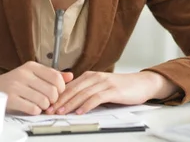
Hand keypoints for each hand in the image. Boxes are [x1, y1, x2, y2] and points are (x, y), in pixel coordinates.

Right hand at [0, 61, 72, 114]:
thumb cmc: (14, 83)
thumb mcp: (33, 75)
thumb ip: (51, 75)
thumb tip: (70, 76)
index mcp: (31, 66)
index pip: (56, 76)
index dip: (61, 88)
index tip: (57, 93)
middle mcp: (24, 74)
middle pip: (52, 91)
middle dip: (53, 100)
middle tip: (48, 102)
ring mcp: (16, 86)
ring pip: (44, 101)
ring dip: (44, 107)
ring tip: (39, 105)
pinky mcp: (10, 99)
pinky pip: (33, 109)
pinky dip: (36, 111)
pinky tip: (32, 108)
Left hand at [46, 71, 177, 114]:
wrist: (142, 84)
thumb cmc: (121, 87)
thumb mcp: (101, 87)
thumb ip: (88, 91)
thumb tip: (70, 101)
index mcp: (90, 76)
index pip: (69, 86)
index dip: (57, 96)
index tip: (47, 105)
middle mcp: (95, 77)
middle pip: (73, 89)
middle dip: (60, 101)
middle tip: (49, 110)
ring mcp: (104, 83)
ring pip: (82, 93)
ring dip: (70, 104)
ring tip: (61, 112)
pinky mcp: (113, 90)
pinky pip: (96, 98)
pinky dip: (87, 105)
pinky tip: (80, 112)